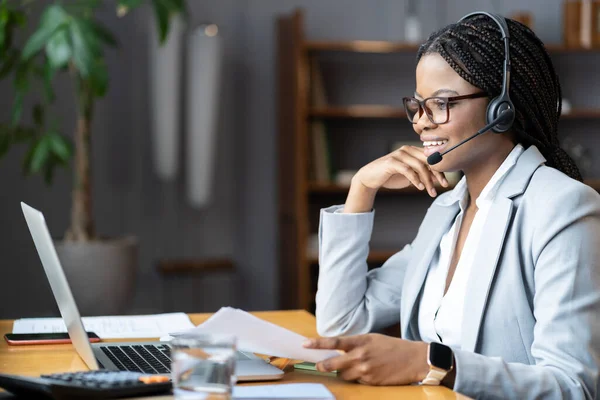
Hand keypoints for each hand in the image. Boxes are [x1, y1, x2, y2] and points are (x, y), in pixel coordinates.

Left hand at [303, 334, 429, 385]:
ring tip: (354, 366)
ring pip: (343, 375)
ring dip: (343, 372)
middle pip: (333, 364)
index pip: (334, 342)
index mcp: (360, 341)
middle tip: (318, 365)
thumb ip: (355, 344)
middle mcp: (361, 355)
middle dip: (323, 365)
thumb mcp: (372, 338)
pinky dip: (357, 378)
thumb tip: (337, 350)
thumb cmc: (392, 346)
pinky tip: (367, 372)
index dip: (317, 343)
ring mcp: (365, 370)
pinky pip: (356, 381)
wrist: (414, 358)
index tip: (305, 344)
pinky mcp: (370, 381)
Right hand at [353, 145, 447, 196]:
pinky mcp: (392, 161)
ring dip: (427, 180)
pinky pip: (408, 170)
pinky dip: (415, 179)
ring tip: (430, 192)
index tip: (446, 182)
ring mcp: (399, 154)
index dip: (440, 170)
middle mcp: (407, 150)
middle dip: (437, 174)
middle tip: (442, 186)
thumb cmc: (390, 176)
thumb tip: (438, 178)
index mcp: (413, 151)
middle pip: (428, 160)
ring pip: (419, 166)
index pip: (431, 158)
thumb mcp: (410, 176)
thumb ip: (422, 175)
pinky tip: (419, 187)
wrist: (370, 178)